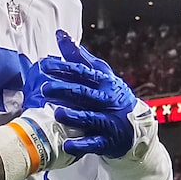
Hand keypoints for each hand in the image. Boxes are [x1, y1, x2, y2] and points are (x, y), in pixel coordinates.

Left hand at [22, 31, 145, 158]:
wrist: (136, 127)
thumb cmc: (112, 96)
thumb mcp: (101, 75)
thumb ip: (80, 57)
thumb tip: (61, 34)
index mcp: (105, 83)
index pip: (83, 73)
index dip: (64, 68)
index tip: (45, 65)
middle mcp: (107, 101)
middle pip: (85, 94)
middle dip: (65, 90)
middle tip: (45, 88)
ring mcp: (108, 122)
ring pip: (90, 118)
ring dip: (74, 116)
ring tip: (58, 113)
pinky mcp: (107, 142)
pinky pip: (93, 144)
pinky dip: (80, 145)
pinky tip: (66, 144)